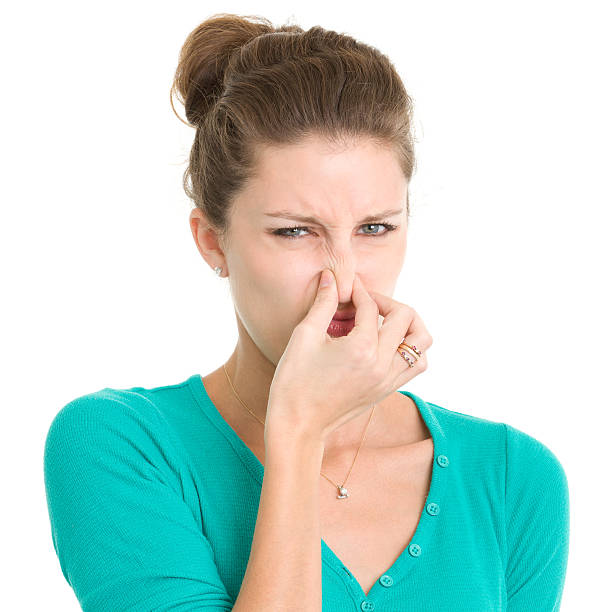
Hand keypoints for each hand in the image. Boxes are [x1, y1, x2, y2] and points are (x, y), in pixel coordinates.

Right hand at [264, 269, 432, 444]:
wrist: (298, 425)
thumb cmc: (295, 381)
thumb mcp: (305, 336)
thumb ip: (323, 304)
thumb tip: (331, 277)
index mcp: (362, 349)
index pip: (370, 307)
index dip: (358, 291)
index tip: (347, 287)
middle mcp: (382, 364)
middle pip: (405, 317)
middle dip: (386, 302)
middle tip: (366, 302)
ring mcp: (388, 380)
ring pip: (422, 344)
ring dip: (409, 325)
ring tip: (387, 320)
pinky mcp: (387, 390)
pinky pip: (415, 365)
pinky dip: (410, 348)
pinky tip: (387, 343)